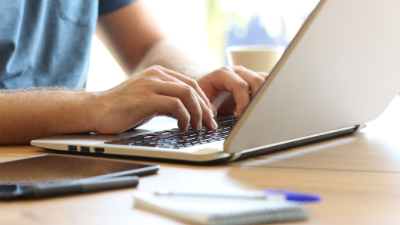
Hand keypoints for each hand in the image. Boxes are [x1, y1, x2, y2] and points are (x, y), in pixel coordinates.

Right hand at [91, 66, 216, 133]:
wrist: (96, 110)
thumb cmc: (121, 109)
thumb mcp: (149, 101)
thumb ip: (167, 102)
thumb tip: (188, 113)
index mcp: (158, 73)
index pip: (190, 84)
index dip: (203, 101)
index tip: (208, 116)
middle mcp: (156, 75)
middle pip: (192, 88)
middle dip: (205, 108)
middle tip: (209, 124)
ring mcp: (151, 85)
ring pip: (187, 94)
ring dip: (197, 113)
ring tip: (197, 127)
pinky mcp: (146, 98)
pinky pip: (176, 105)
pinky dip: (184, 118)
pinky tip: (182, 127)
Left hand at [197, 66, 267, 116]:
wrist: (206, 88)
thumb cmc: (202, 93)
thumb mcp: (199, 100)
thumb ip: (205, 106)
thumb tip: (213, 112)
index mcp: (223, 74)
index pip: (240, 85)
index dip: (243, 102)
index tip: (241, 116)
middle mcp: (237, 71)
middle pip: (256, 80)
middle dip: (257, 99)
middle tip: (252, 115)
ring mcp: (246, 74)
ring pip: (264, 80)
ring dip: (265, 95)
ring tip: (259, 110)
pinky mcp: (252, 80)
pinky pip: (266, 82)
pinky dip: (268, 92)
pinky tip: (265, 104)